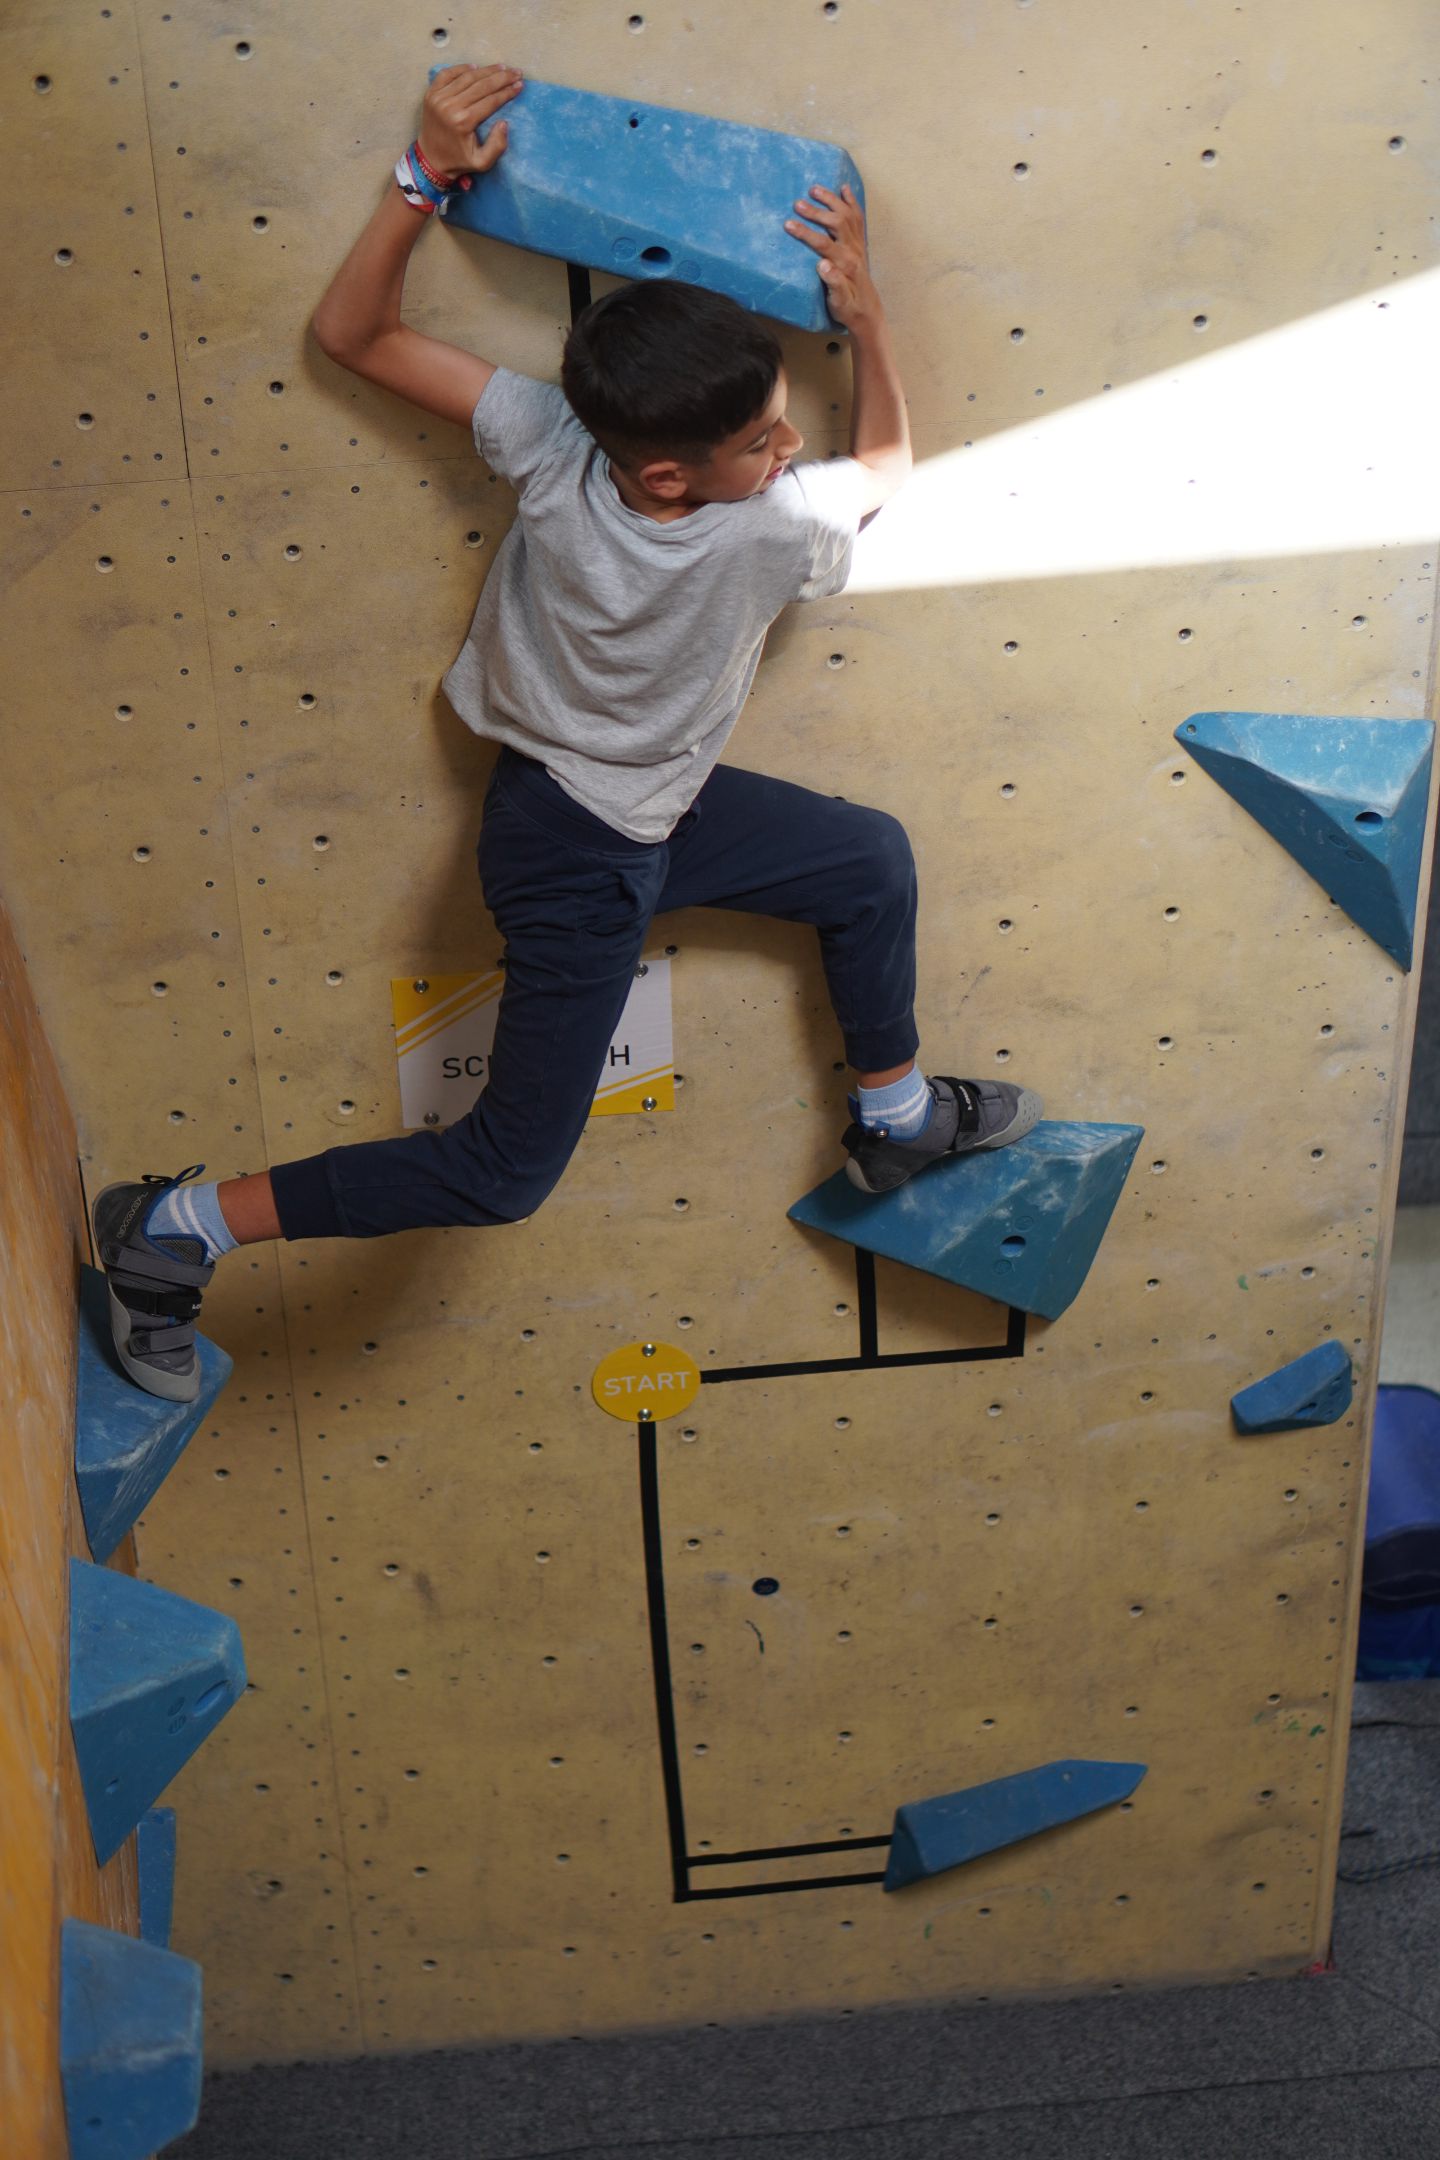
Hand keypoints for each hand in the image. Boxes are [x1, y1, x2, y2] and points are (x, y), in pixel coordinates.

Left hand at [418, 62, 523, 179]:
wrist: (430, 160)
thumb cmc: (458, 161)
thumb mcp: (482, 163)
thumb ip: (497, 146)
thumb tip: (504, 123)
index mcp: (463, 122)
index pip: (491, 101)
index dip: (507, 92)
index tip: (520, 85)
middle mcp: (450, 106)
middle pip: (481, 85)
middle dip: (501, 78)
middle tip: (516, 72)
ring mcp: (439, 97)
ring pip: (467, 77)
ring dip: (486, 70)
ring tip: (502, 67)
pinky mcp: (431, 93)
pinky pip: (448, 74)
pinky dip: (462, 68)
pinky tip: (476, 67)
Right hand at [784, 183, 881, 327]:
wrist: (867, 311)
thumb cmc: (848, 308)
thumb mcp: (839, 302)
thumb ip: (833, 283)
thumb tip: (821, 264)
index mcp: (845, 264)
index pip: (823, 244)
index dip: (805, 232)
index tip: (788, 224)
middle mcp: (853, 250)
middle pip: (836, 222)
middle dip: (816, 211)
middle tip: (797, 203)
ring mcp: (858, 244)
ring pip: (847, 214)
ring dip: (831, 200)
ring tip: (814, 189)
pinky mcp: (860, 243)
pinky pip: (857, 217)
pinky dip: (851, 201)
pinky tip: (843, 189)